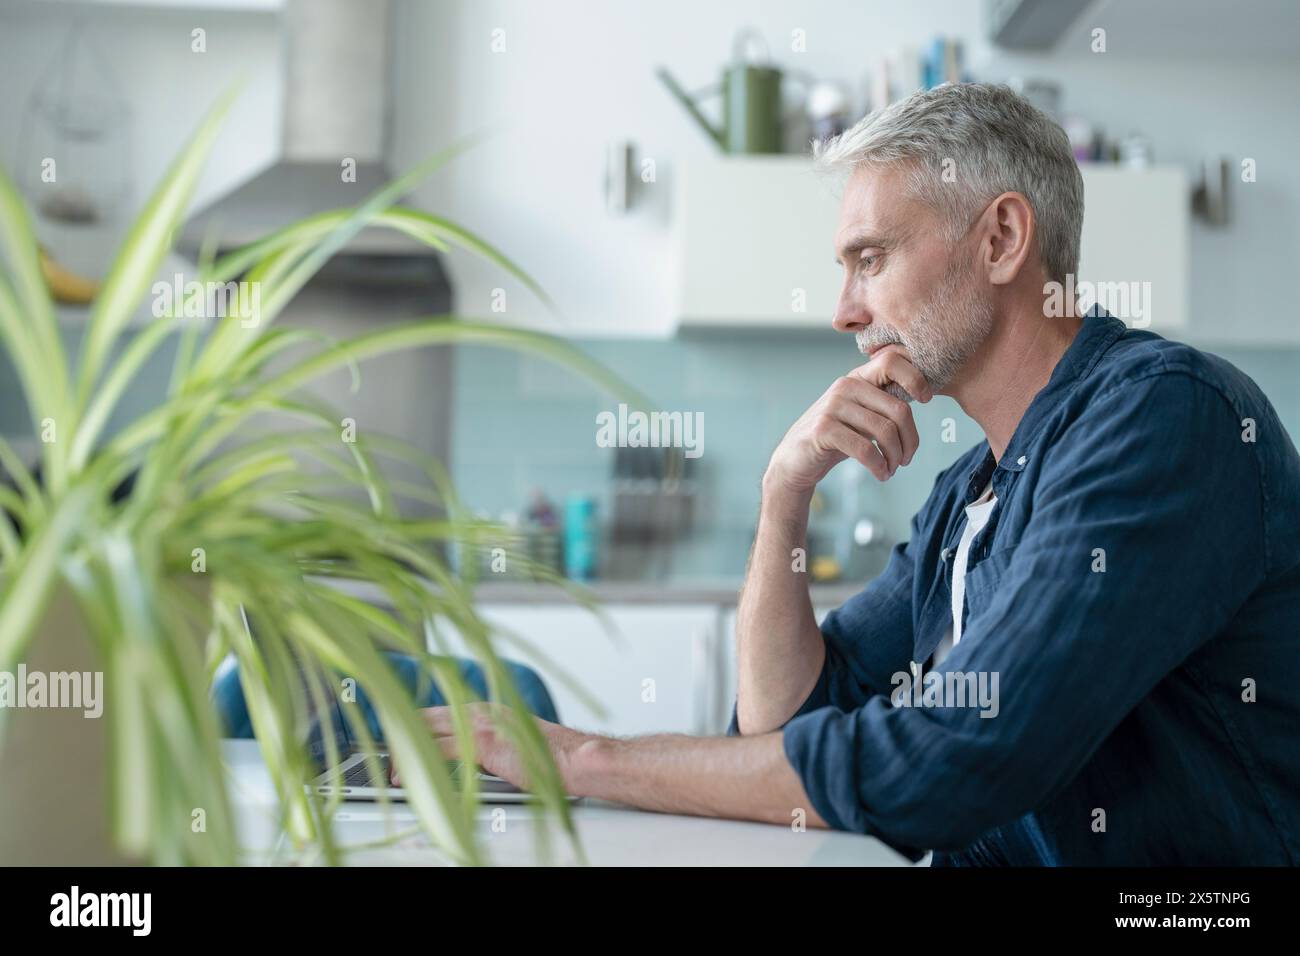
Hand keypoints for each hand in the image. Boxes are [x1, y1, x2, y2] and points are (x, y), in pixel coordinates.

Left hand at [393, 702, 591, 792]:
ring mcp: (482, 723)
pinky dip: (418, 761)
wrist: (576, 760)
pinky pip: (439, 749)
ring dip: (405, 748)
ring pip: (428, 730)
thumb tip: (468, 758)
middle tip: (383, 750)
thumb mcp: (514, 745)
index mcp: (488, 708)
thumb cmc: (553, 760)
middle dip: (402, 732)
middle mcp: (481, 709)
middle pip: (427, 716)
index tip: (396, 735)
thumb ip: (489, 745)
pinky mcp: (484, 742)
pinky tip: (405, 773)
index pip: (439, 711)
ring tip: (388, 766)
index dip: (414, 723)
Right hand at [765, 346, 931, 492]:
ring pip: (885, 431)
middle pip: (898, 409)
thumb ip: (883, 404)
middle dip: (910, 440)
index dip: (916, 378)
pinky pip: (866, 449)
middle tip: (906, 459)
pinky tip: (881, 474)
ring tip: (892, 469)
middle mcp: (845, 386)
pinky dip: (879, 466)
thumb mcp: (861, 416)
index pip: (892, 362)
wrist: (795, 460)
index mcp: (857, 378)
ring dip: (895, 458)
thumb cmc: (835, 439)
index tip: (927, 400)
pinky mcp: (824, 429)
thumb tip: (923, 395)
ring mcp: (832, 406)